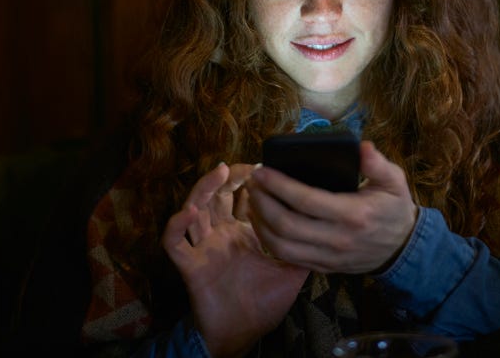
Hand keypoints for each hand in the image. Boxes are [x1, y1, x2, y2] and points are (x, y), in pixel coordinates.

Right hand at [162, 162, 308, 357]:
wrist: (243, 335)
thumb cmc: (264, 304)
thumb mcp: (292, 271)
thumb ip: (305, 247)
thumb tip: (325, 225)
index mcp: (242, 233)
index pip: (241, 198)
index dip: (248, 181)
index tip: (263, 166)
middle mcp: (220, 235)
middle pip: (216, 196)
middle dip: (226, 177)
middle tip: (243, 165)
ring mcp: (203, 248)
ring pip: (194, 208)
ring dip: (203, 188)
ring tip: (219, 173)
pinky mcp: (189, 264)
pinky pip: (174, 242)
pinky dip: (176, 225)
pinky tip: (189, 212)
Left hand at [246, 141, 417, 273]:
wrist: (403, 249)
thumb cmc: (394, 209)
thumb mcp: (394, 181)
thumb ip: (377, 164)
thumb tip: (361, 146)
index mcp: (353, 214)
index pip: (306, 200)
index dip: (279, 185)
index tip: (262, 170)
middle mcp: (337, 239)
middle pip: (286, 225)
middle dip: (262, 202)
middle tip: (252, 183)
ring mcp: (329, 257)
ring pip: (281, 245)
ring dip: (260, 223)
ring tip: (253, 200)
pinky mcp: (323, 267)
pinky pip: (288, 257)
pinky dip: (269, 240)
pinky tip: (262, 221)